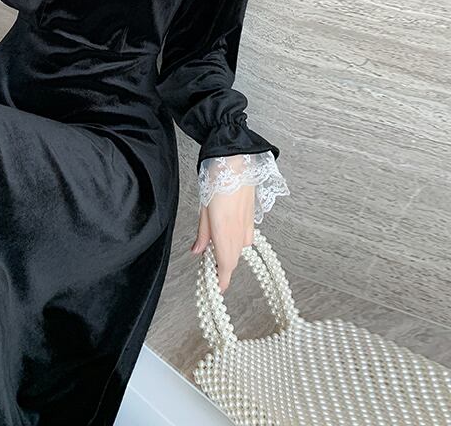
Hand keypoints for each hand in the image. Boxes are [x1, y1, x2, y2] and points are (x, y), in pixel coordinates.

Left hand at [190, 180, 255, 294]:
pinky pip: (247, 237)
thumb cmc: (216, 179)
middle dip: (223, 267)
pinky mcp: (253, 217)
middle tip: (212, 269)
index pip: (225, 263)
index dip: (222, 280)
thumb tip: (198, 251)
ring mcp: (248, 224)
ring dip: (230, 253)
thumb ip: (202, 232)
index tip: (218, 288)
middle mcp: (239, 231)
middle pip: (233, 259)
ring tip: (217, 250)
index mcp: (224, 230)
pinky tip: (229, 236)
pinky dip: (238, 242)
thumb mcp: (203, 207)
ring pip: (240, 249)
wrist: (236, 161)